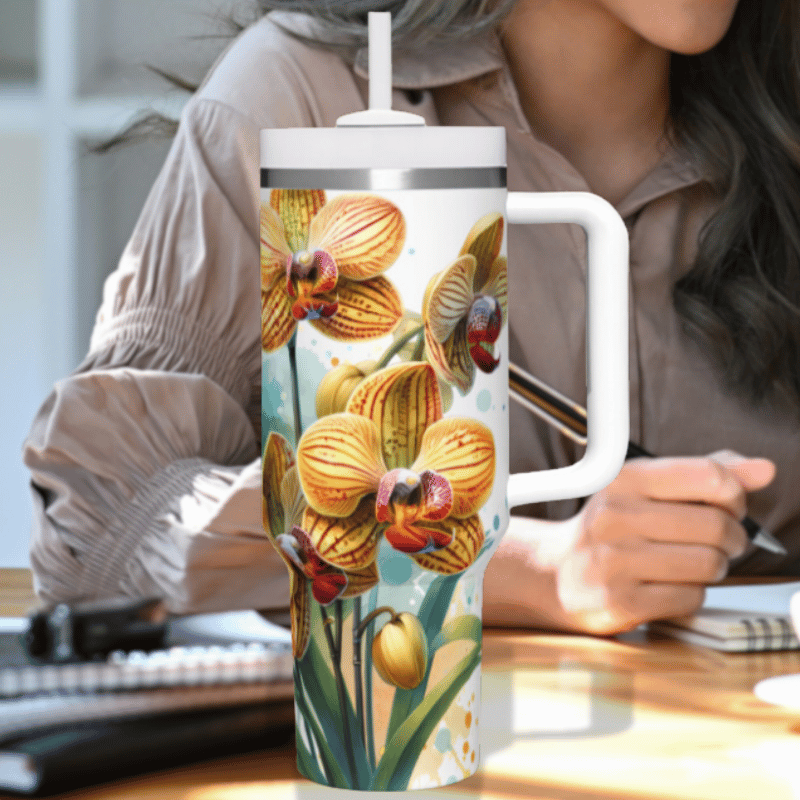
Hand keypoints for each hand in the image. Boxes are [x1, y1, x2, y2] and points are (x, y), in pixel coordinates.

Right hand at [553, 451, 775, 634]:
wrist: (558, 573)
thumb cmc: (613, 528)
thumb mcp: (648, 489)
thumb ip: (705, 474)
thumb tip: (763, 470)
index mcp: (622, 479)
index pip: (708, 475)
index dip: (734, 494)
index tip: (729, 505)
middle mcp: (613, 515)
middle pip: (715, 525)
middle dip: (732, 537)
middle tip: (721, 541)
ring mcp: (614, 560)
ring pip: (708, 563)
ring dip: (714, 567)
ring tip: (695, 562)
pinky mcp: (620, 601)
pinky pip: (690, 597)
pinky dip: (692, 593)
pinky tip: (671, 584)